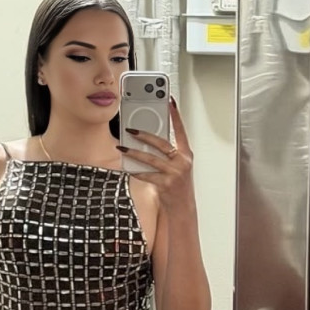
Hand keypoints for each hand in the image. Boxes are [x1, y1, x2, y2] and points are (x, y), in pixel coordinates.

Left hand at [117, 98, 193, 212]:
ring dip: (134, 152)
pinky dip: (135, 171)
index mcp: (186, 154)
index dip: (175, 116)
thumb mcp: (177, 166)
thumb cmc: (178, 185)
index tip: (170, 102)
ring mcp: (174, 173)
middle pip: (161, 143)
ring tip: (123, 148)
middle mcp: (182, 162)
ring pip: (151, 159)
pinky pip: (146, 175)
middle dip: (145, 135)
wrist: (182, 207)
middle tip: (131, 129)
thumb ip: (167, 154)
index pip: (181, 130)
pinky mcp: (166, 184)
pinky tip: (128, 168)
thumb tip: (148, 141)